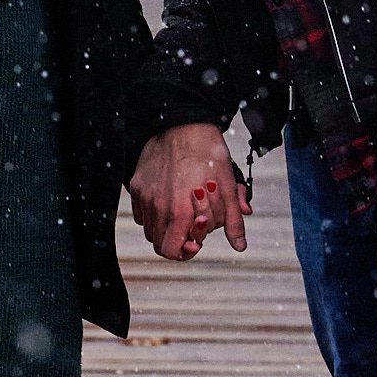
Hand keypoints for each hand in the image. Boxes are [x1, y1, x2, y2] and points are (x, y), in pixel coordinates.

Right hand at [129, 124, 251, 259]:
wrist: (184, 124)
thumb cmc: (206, 152)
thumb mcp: (227, 188)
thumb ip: (232, 221)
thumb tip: (239, 245)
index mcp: (180, 211)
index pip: (172, 251)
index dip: (186, 252)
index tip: (196, 242)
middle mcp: (157, 207)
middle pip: (160, 244)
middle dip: (177, 240)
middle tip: (191, 227)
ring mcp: (144, 196)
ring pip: (150, 229)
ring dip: (166, 227)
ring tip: (182, 211)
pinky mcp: (137, 185)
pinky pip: (141, 211)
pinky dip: (154, 213)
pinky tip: (169, 200)